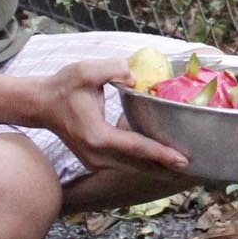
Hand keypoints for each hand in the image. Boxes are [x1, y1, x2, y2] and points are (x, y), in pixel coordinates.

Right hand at [33, 58, 191, 177]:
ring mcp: (95, 161)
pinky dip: (145, 165)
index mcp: (97, 136)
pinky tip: (162, 163)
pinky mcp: (95, 160)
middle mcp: (97, 155)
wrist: (41, 104)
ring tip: (184, 169)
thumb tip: (134, 76)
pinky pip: (125, 165)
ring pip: (133, 169)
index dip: (161, 153)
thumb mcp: (86, 70)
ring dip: (158, 169)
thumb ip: (113, 69)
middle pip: (139, 166)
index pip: (136, 147)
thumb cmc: (63, 86)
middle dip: (167, 168)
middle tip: (196, 168)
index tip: (184, 159)